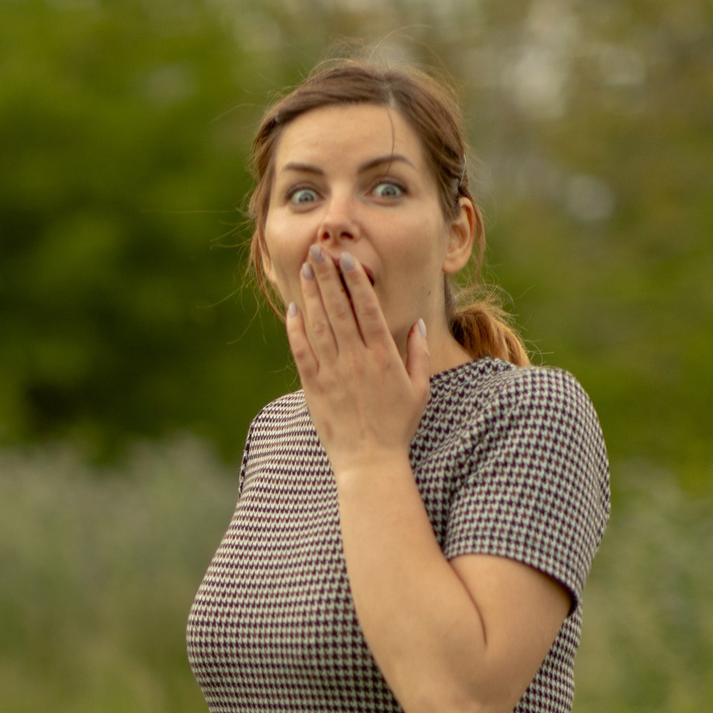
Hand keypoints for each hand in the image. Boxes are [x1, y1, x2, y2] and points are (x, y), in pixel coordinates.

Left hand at [286, 245, 430, 473]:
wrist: (369, 461)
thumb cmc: (397, 426)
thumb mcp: (419, 388)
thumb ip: (418, 353)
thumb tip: (417, 323)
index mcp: (383, 356)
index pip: (367, 309)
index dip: (357, 281)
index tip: (348, 259)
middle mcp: (357, 360)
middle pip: (339, 309)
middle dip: (327, 277)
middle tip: (318, 251)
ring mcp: (333, 373)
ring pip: (319, 325)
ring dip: (310, 295)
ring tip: (305, 270)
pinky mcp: (314, 387)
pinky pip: (302, 352)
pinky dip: (296, 330)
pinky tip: (292, 310)